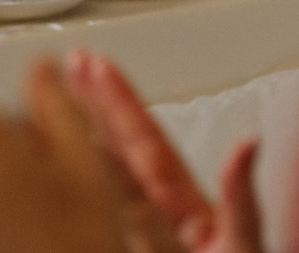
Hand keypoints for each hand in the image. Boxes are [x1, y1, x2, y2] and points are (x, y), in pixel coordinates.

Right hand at [63, 51, 265, 252]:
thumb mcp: (245, 248)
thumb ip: (242, 201)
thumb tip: (247, 144)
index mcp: (190, 210)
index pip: (147, 144)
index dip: (120, 103)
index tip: (95, 66)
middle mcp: (161, 221)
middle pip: (121, 153)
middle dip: (97, 106)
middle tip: (71, 64)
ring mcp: (140, 242)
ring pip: (104, 184)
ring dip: (82, 142)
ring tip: (51, 103)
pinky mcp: (118, 248)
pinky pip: (98, 216)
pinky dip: (81, 188)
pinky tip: (53, 170)